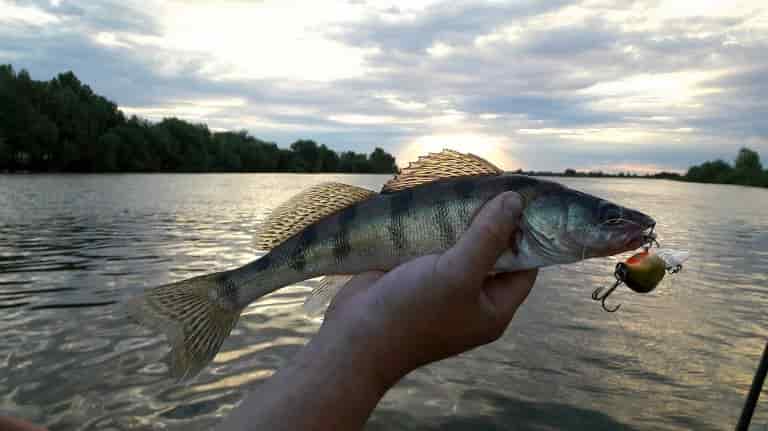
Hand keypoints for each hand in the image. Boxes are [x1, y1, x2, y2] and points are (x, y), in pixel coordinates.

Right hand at [319, 191, 538, 387]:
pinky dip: (435, 226)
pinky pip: (433, 247)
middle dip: (491, 222)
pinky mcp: (415, 275)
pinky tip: (436, 201)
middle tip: (491, 185)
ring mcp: (442, 287)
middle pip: (493, 253)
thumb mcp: (457, 274)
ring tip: (465, 187)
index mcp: (492, 308)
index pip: (525, 266)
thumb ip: (488, 237)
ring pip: (461, 246)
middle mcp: (471, 299)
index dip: (527, 234)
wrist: (353, 336)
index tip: (522, 199)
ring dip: (461, 221)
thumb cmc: (413, 312)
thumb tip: (515, 201)